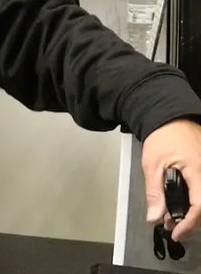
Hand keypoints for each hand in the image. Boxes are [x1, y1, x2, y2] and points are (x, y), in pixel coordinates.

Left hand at [142, 119, 200, 239]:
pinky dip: (193, 200)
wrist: (170, 117)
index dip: (188, 223)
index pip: (199, 206)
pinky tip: (179, 203)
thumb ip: (154, 192)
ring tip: (172, 216)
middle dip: (189, 219)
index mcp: (198, 172)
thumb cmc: (162, 137)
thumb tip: (154, 217)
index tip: (176, 232)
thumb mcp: (152, 164)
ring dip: (191, 211)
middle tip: (171, 225)